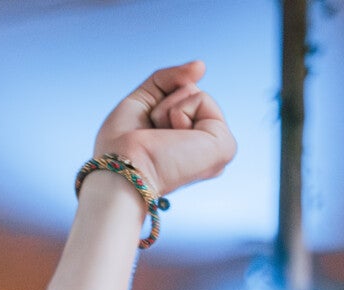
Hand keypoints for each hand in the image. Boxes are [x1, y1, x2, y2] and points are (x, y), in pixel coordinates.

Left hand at [92, 61, 235, 197]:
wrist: (119, 170)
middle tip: (152, 136)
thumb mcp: (142, 101)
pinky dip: (178, 111)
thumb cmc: (121, 147)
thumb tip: (202, 65)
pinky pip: (200, 97)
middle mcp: (205, 147)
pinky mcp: (224, 144)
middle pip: (188, 91)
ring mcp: (217, 146)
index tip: (145, 135)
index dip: (157, 105)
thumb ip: (169, 79)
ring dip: (167, 110)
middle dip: (162, 105)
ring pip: (194, 92)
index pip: (181, 96)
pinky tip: (171, 138)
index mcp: (189, 144)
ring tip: (160, 138)